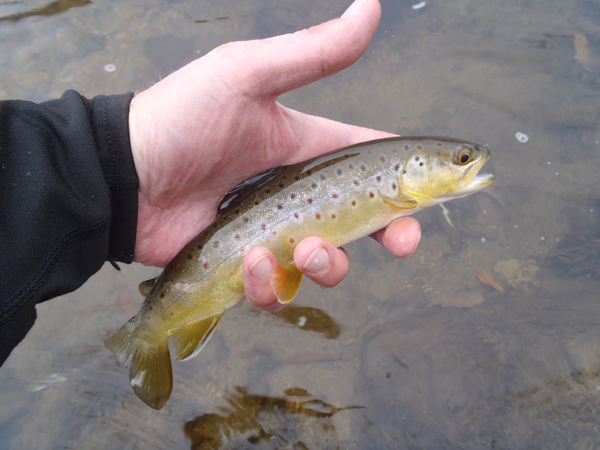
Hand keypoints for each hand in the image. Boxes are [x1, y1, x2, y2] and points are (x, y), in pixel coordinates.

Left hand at [128, 0, 420, 309]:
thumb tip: (371, 7)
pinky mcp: (243, 269)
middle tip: (400, 244)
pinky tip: (249, 262)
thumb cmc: (180, 119)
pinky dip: (268, 284)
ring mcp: (270, 234)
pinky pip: (274, 290)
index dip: (403, 181)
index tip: (428, 198)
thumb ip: (312, 53)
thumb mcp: (247, 75)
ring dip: (324, 264)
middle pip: (360, 223)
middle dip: (387, 236)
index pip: (367, 162)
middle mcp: (293, 194)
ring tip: (297, 249)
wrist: (120, 175)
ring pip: (323, 264)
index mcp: (303, 148)